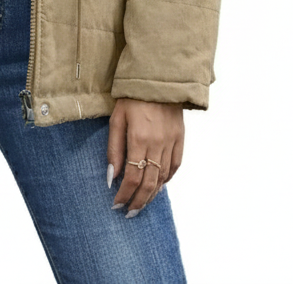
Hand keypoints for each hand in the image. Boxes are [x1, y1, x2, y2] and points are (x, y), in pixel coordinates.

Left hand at [106, 98, 183, 216]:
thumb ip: (113, 149)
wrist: (158, 79)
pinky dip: (167, 179)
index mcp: (139, 138)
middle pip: (150, 182)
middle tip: (129, 213)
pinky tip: (159, 186)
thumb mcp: (116, 119)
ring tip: (142, 204)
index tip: (117, 205)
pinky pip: (175, 166)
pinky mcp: (180, 138)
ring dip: (152, 195)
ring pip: (163, 177)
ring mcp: (171, 142)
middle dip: (138, 201)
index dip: (125, 194)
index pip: (133, 176)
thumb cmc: (132, 97)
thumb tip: (111, 176)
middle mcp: (157, 143)